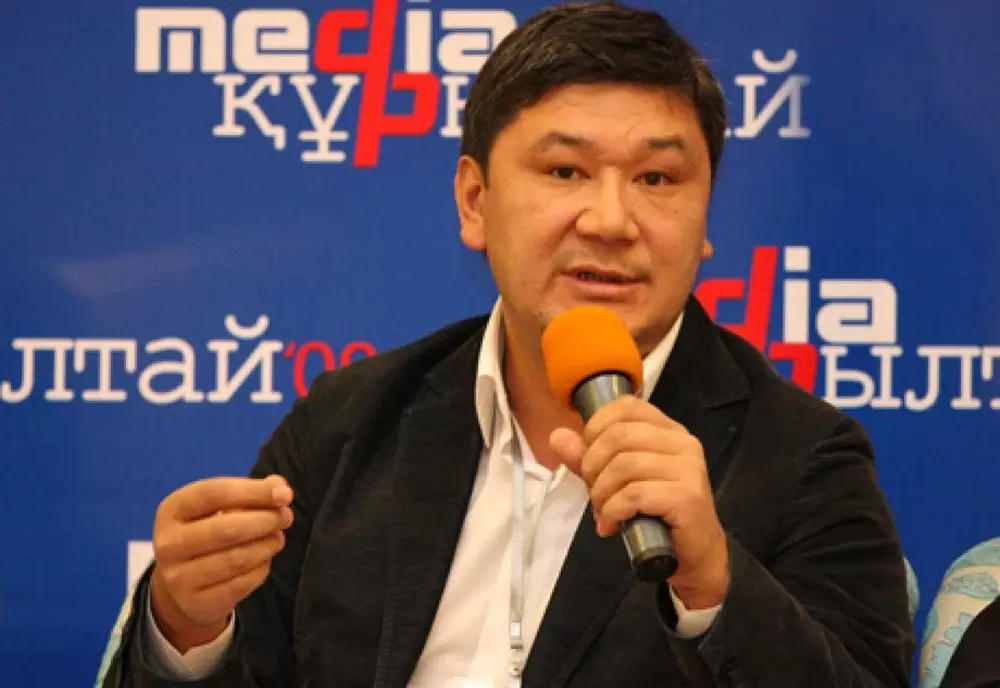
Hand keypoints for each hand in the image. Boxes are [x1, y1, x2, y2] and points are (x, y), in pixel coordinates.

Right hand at [149, 475, 293, 651]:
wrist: (180, 585)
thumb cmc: (206, 532)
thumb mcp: (218, 507)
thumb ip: (250, 492)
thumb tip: (280, 488)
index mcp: (172, 510)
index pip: (213, 494)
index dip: (253, 491)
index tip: (284, 494)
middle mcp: (169, 544)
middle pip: (227, 529)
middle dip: (266, 520)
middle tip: (286, 517)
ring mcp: (179, 578)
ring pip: (238, 559)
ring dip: (267, 544)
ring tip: (277, 537)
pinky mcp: (197, 604)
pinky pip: (242, 583)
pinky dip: (261, 568)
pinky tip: (264, 559)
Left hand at [549, 395, 728, 608]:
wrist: (695, 556)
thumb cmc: (656, 514)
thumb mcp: (616, 481)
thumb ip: (588, 457)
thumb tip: (557, 437)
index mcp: (668, 430)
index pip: (626, 407)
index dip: (597, 428)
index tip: (590, 457)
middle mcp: (682, 443)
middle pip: (618, 436)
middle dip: (592, 466)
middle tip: (594, 493)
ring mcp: (688, 468)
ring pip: (623, 465)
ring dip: (601, 493)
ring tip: (603, 512)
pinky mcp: (687, 497)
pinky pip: (634, 494)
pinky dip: (613, 511)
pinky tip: (611, 525)